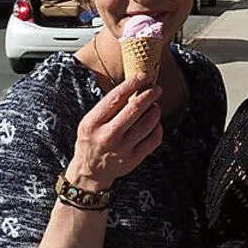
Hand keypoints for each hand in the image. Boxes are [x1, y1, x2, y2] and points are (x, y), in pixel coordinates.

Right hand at [68, 74, 163, 190]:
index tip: (143, 76)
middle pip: (135, 109)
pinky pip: (154, 139)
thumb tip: (134, 86)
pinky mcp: (133, 159)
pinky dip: (158, 128)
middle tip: (157, 89)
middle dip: (149, 95)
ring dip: (155, 111)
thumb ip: (108, 108)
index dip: (132, 84)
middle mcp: (107, 136)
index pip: (115, 97)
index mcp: (93, 123)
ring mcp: (122, 149)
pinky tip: (155, 124)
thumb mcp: (90, 122)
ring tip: (155, 107)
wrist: (90, 171)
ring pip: (148, 123)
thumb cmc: (92, 140)